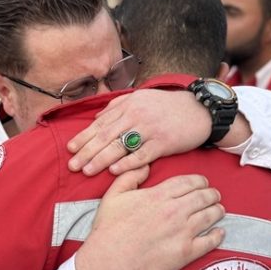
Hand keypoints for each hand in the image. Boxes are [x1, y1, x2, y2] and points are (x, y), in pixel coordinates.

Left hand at [67, 89, 210, 175]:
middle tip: (73, 165)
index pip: (101, 123)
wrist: (200, 110)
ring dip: (101, 159)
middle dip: (87, 151)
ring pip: (120, 146)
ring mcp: (150, 129)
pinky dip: (127, 163)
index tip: (70, 148)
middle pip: (106, 136)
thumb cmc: (168, 107)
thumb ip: (117, 107)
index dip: (84, 137)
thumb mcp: (141, 98)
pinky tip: (114, 170)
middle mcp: (137, 115)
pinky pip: (142, 155)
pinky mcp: (164, 142)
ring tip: (87, 170)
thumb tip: (96, 118)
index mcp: (129, 105)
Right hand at [75, 166, 224, 269]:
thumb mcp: (112, 196)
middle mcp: (174, 211)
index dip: (200, 181)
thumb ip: (130, 176)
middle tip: (214, 196)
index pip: (189, 182)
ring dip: (218, 211)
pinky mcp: (186, 253)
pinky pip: (211, 241)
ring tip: (218, 211)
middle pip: (204, 196)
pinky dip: (218, 235)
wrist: (108, 264)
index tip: (203, 184)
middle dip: (212, 194)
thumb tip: (146, 167)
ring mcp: (182, 232)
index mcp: (158, 195)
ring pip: (211, 215)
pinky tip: (219, 233)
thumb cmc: (107, 231)